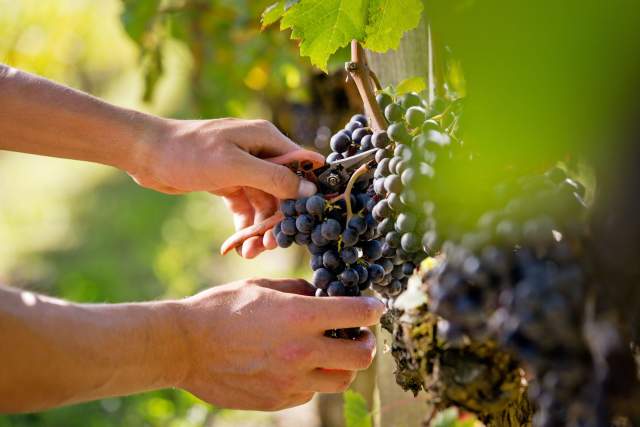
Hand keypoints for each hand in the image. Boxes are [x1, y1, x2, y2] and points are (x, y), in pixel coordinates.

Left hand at [131, 118, 320, 257]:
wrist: (146, 154)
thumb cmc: (190, 152)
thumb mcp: (235, 166)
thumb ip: (274, 177)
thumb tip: (310, 190)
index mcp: (267, 140)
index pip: (302, 166)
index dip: (311, 192)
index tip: (314, 220)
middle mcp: (259, 153)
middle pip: (283, 191)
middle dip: (278, 219)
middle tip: (271, 246)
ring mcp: (243, 168)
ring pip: (264, 204)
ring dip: (259, 229)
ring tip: (250, 252)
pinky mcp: (227, 182)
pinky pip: (245, 208)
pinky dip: (244, 226)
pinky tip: (238, 246)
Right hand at [171, 279, 383, 410]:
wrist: (184, 346)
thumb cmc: (221, 308)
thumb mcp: (262, 286)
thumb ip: (298, 290)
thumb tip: (323, 295)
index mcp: (300, 317)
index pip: (357, 314)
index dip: (374, 309)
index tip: (376, 308)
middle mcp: (301, 352)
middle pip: (360, 357)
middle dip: (367, 344)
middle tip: (360, 335)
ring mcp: (290, 381)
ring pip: (339, 381)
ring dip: (342, 365)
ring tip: (331, 352)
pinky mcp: (278, 399)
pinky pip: (310, 392)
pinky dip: (313, 378)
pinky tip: (297, 365)